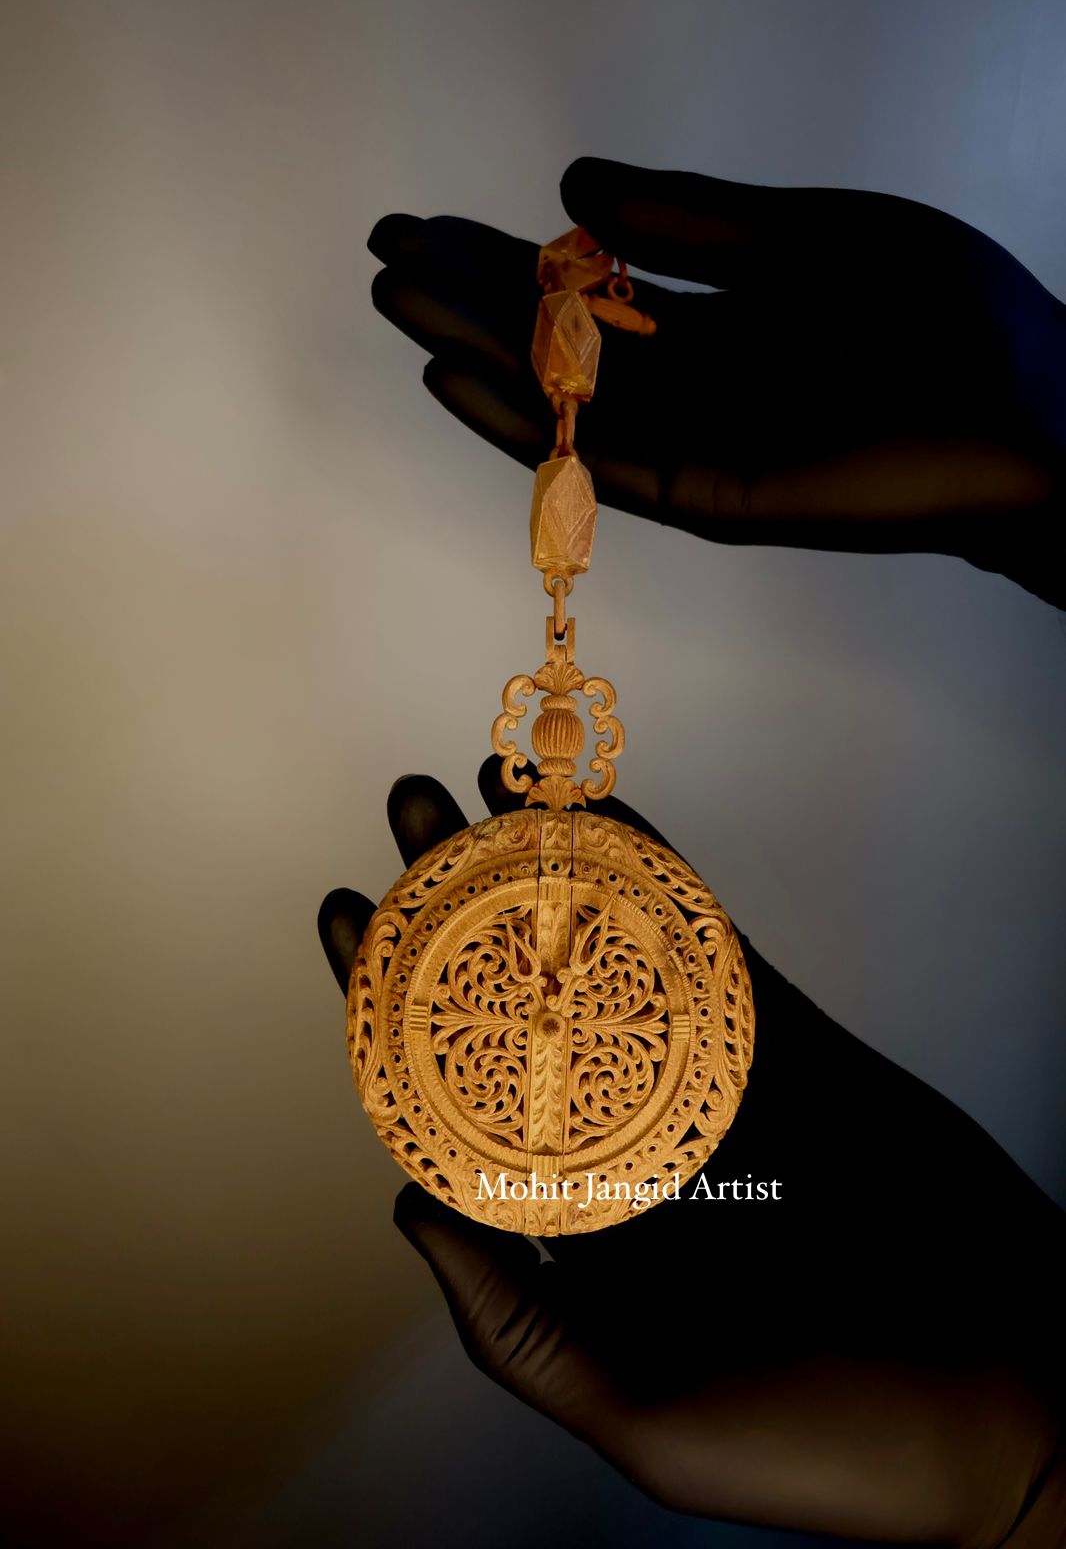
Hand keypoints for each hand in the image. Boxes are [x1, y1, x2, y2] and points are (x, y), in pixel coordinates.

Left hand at [319, 762, 1065, 1543]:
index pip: (454, 1091)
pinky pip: (710, 944)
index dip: (390, 1003)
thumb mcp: (643, 1415)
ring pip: (611, 950)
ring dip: (550, 864)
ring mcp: (707, 1079)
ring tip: (485, 779)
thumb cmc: (830, 1442)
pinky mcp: (786, 1043)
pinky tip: (605, 817)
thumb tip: (407, 1203)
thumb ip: (518, 1324)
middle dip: (459, 902)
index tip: (349, 915)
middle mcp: (630, 1135)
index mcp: (578, 1222)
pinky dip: (660, 875)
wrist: (1011, 1400)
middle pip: (521, 997)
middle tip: (408, 808)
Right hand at [368, 157, 1065, 607]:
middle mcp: (694, 385)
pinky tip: (457, 374)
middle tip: (385, 254)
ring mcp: (695, 444)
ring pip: (561, 401)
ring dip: (476, 353)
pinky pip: (595, 462)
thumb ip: (696, 220)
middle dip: (472, 296)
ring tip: (398, 301)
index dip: (507, 253)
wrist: (1033, 414)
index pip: (590, 286)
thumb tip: (571, 188)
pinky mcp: (707, 496)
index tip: (429, 221)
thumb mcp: (813, 237)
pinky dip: (524, 424)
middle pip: (559, 342)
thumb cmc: (948, 319)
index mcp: (720, 318)